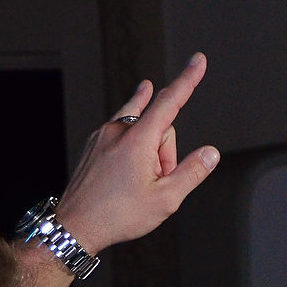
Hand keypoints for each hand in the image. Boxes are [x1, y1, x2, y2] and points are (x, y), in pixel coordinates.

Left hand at [51, 53, 219, 255]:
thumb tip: (210, 153)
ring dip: (150, 154)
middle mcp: (118, 131)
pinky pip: (125, 137)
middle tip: (158, 181)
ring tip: (140, 183)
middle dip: (167, 151)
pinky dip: (135, 153)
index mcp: (137, 141)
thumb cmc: (119, 215)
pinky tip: (128, 174)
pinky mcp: (94, 143)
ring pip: (142, 131)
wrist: (76, 225)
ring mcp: (103, 135)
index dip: (188, 80)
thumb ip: (192, 172)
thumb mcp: (166, 199)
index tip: (198, 60)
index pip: (170, 102)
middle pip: (160, 126)